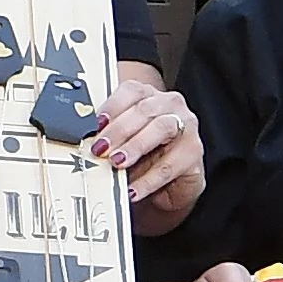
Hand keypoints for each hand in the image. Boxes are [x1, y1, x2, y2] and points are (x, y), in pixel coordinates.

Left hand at [90, 66, 206, 228]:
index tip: (96, 124)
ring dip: (135, 146)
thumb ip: (109, 137)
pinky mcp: (193, 152)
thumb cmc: (146, 156)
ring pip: (161, 129)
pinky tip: (133, 189)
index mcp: (150, 96)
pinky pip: (169, 165)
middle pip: (145, 110)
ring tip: (117, 163)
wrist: (171, 183)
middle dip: (119, 130)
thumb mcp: (124, 143)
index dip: (112, 106)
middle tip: (101, 147)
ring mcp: (186, 126)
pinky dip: (148, 180)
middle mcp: (171, 105)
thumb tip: (88, 141)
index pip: (131, 92)